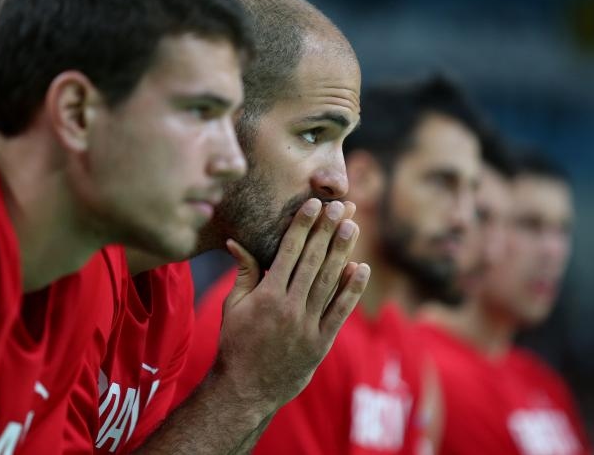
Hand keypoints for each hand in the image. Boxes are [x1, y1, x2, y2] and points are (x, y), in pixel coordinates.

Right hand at [213, 198, 369, 410]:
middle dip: (327, 231)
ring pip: (329, 282)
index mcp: (266, 296)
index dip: (302, 226)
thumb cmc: (235, 343)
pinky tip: (361, 268)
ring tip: (353, 227)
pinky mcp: (321, 342)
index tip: (313, 204)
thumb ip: (242, 272)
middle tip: (341, 206)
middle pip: (313, 262)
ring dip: (342, 252)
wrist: (247, 388)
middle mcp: (289, 308)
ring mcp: (307, 326)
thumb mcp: (232, 306)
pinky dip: (352, 290)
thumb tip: (236, 240)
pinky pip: (340, 312)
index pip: (288, 252)